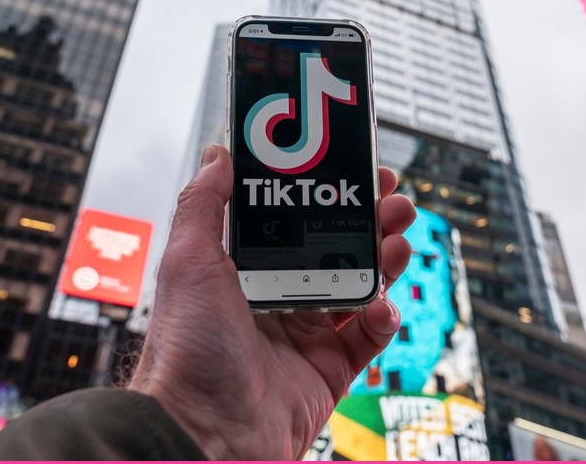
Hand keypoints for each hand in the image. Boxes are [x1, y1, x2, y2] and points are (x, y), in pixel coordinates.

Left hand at [127, 144, 415, 459]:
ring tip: (398, 241)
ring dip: (384, 261)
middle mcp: (277, 299)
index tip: (354, 171)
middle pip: (336, 251)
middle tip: (392, 201)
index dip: (327, 196)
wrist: (203, 430)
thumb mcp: (187, 263)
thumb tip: (218, 155)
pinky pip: (367, 339)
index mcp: (246, 271)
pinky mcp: (328, 371)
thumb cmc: (187, 350)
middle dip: (368, 223)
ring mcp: (305, 336)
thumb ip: (203, 205)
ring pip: (359, 288)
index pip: (296, 223)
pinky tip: (382, 305)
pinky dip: (382, 319)